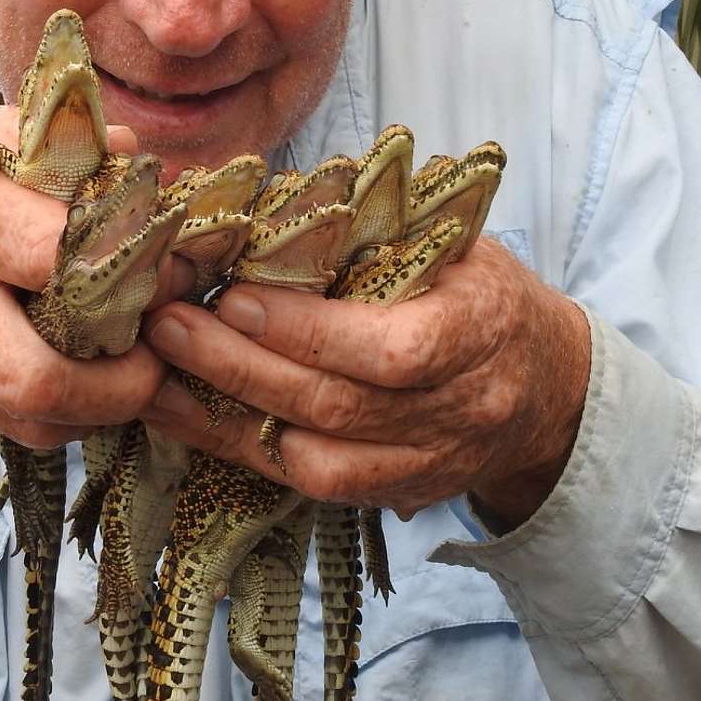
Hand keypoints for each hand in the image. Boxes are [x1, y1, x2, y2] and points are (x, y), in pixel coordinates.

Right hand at [0, 100, 176, 445]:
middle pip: (39, 379)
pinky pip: (7, 421)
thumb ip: (47, 144)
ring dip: (97, 406)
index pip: (57, 250)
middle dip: (122, 381)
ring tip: (124, 361)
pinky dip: (55, 407)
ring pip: (31, 421)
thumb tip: (139, 157)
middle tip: (156, 345)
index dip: (126, 252)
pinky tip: (76, 367)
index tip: (160, 244)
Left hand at [140, 238, 590, 524]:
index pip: (392, 351)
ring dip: (225, 418)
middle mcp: (460, 410)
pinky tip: (185, 416)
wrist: (543, 384)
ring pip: (316, 462)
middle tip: (167, 326)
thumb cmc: (480, 291)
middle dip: (240, 367)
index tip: (235, 296)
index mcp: (482, 329)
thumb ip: (372, 227)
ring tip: (156, 374)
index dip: (308, 331)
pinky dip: (241, 452)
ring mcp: (428, 465)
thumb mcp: (451, 238)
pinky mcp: (394, 495)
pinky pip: (309, 486)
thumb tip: (259, 206)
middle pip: (337, 407)